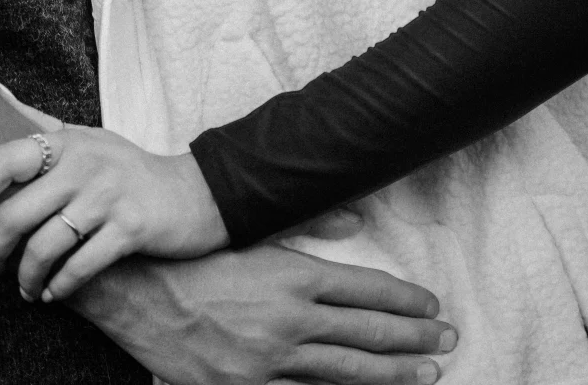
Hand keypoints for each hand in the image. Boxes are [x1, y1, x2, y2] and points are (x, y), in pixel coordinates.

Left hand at [0, 124, 229, 297]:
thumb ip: (37, 120)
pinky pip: (79, 267)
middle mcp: (84, 164)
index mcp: (67, 141)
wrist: (192, 194)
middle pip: (17, 213)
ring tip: (25, 288)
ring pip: (44, 246)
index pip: (4, 159)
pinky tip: (53, 292)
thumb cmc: (126, 169)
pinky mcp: (130, 228)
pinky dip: (59, 287)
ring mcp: (108, 196)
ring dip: (26, 277)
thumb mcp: (85, 137)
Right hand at [72, 244, 455, 384]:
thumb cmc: (197, 258)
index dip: (404, 301)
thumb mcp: (253, 232)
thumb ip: (308, 224)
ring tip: (427, 374)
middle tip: (448, 341)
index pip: (366, 291)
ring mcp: (270, 364)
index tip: (432, 307)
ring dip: (391, 374)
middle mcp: (289, 323)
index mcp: (293, 278)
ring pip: (346, 373)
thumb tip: (357, 218)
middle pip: (366, 335)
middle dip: (413, 340)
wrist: (139, 295)